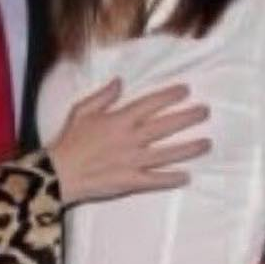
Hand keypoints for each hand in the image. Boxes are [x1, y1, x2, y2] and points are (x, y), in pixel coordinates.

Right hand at [47, 80, 209, 205]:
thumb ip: (103, 96)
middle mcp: (131, 138)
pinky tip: (187, 176)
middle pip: (166, 126)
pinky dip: (172, 178)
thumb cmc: (68, 142)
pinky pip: (156, 180)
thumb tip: (119, 82)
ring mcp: (132, 161)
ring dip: (189, 148)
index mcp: (119, 119)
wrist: (58, 173)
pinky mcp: (130, 181)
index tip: (186, 91)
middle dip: (188, 117)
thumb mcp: (81, 111)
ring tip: (206, 143)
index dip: (170, 96)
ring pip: (168, 152)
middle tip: (205, 112)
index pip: (151, 103)